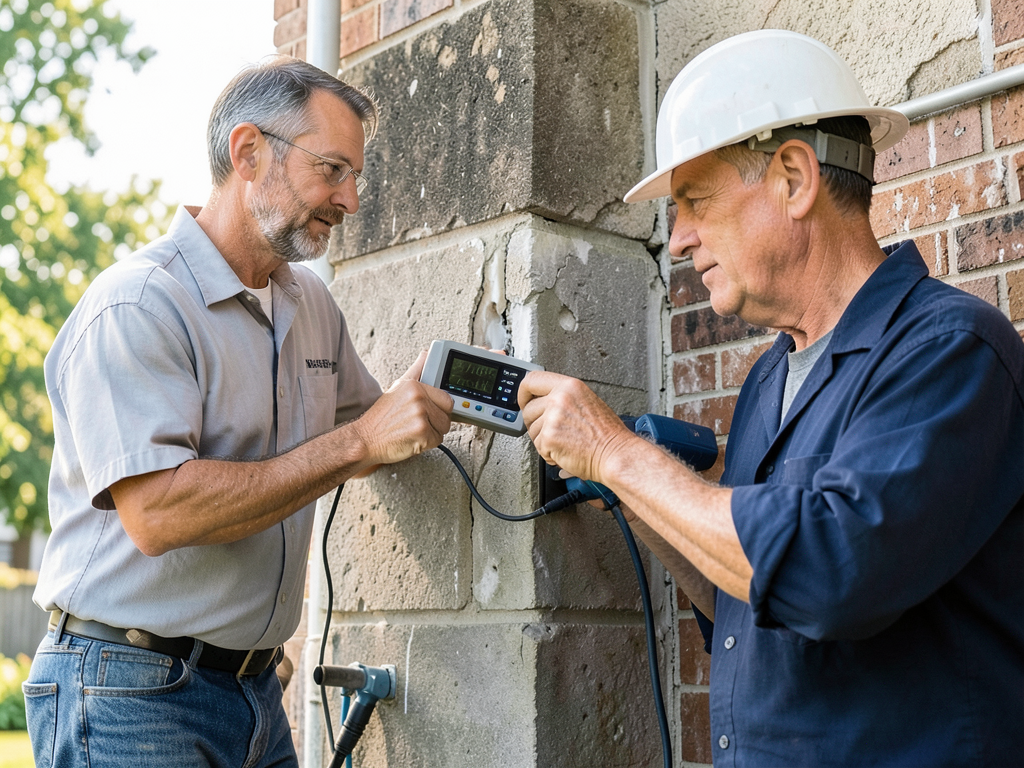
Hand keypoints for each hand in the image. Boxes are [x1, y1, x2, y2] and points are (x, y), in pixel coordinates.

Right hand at [352, 351, 453, 468]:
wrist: (365, 438)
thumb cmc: (382, 416)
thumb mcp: (397, 386)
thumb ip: (416, 370)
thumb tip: (426, 353)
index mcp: (415, 386)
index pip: (447, 398)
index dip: (440, 408)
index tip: (430, 411)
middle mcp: (419, 399)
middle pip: (448, 414)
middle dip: (437, 421)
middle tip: (419, 422)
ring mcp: (421, 417)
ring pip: (444, 428)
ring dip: (433, 433)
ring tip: (414, 430)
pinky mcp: (422, 434)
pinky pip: (438, 440)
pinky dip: (427, 443)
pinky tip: (412, 438)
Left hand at [519, 371, 636, 482]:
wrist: (615, 454)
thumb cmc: (607, 434)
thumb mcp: (586, 401)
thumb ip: (563, 398)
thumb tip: (541, 401)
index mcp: (569, 386)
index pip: (532, 380)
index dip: (523, 393)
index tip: (524, 401)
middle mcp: (560, 398)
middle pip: (528, 409)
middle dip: (536, 424)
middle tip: (554, 432)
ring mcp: (553, 417)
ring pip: (532, 430)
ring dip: (545, 441)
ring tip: (566, 442)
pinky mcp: (549, 437)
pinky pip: (538, 447)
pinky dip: (549, 453)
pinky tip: (566, 451)